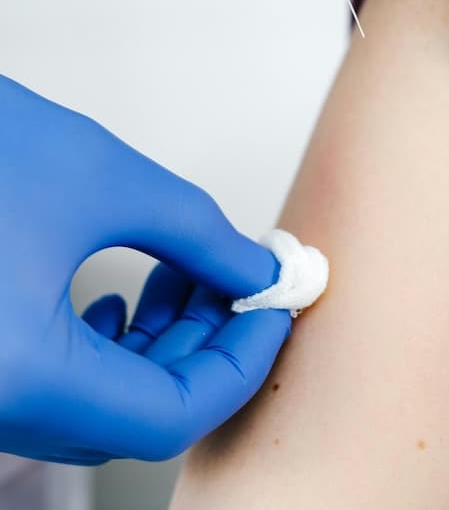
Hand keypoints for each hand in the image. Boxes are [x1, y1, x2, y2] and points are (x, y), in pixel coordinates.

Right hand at [0, 75, 289, 463]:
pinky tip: (125, 297)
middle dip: (205, 345)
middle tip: (242, 284)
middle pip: (136, 411)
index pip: (167, 417)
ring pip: (100, 400)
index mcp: (19, 374)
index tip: (273, 311)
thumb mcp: (101, 180)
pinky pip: (57, 384)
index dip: (239, 363)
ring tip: (193, 274)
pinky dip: (110, 349)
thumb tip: (256, 271)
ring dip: (162, 343)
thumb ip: (196, 233)